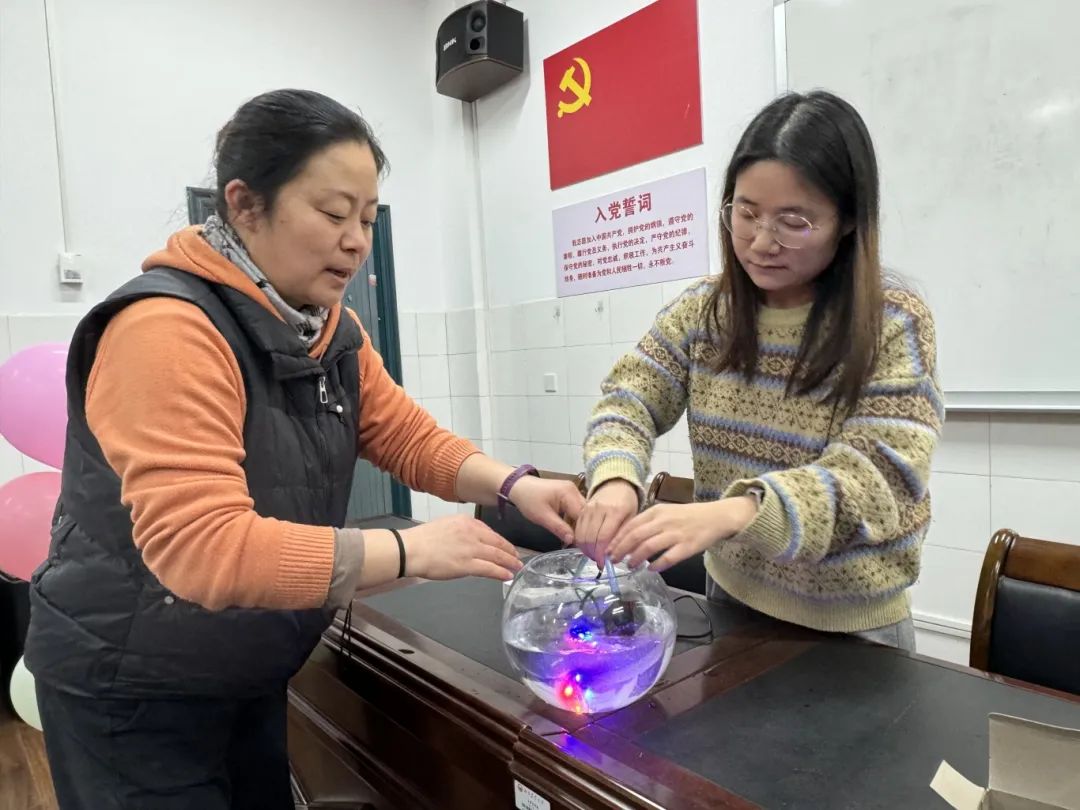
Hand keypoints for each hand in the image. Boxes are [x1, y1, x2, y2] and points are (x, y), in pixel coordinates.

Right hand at [402, 515, 523, 580]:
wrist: (411, 549)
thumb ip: (461, 531)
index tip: (507, 547)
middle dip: (510, 552)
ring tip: (517, 567)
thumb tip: (471, 541)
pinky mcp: (467, 564)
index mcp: (466, 521)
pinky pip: (490, 569)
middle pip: (497, 543)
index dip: (501, 541)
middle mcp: (472, 532)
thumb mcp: (446, 525)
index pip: (490, 532)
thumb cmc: (423, 540)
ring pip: (497, 556)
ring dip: (510, 562)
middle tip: (518, 558)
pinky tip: (507, 575)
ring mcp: (471, 548)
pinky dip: (501, 572)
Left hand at [508, 476, 585, 544]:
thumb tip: (572, 541)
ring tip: (577, 539)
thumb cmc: (528, 500)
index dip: (583, 530)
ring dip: (580, 524)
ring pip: (582, 511)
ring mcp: (573, 491)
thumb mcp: (542, 516)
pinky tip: (572, 530)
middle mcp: (574, 490)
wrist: (519, 486)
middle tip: (581, 544)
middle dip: (583, 528)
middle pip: (585, 512)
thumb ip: (558, 528)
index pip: (583, 514)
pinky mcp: (569, 494)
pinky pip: (577, 509)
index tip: (583, 545)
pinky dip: (575, 520)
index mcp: (568, 493)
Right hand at [573, 479, 639, 562]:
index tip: (603, 563)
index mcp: (615, 511)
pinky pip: (577, 528)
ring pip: (581, 534)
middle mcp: (599, 509)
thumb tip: (615, 555)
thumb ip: (623, 535)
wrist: (617, 484)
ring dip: (585, 548)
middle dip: (593, 553)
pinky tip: (587, 546)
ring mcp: (588, 508)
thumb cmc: (627, 502)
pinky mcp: (582, 509)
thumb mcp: (632, 518)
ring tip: (593, 555)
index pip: (603, 537)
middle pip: (590, 537)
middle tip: (598, 562)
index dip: (601, 553)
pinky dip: (580, 540)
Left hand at [608, 496, 757, 571]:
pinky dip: (657, 565)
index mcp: (656, 511)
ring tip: (630, 566)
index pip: (630, 525)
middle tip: (613, 560)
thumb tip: (626, 538)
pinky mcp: (687, 547)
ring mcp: (676, 534)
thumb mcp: (665, 512)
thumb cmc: (688, 516)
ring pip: (648, 547)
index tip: (608, 549)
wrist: (716, 517)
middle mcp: (664, 521)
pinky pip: (668, 558)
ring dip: (635, 558)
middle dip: (621, 550)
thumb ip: (648, 523)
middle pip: (635, 536)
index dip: (617, 539)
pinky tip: (651, 570)